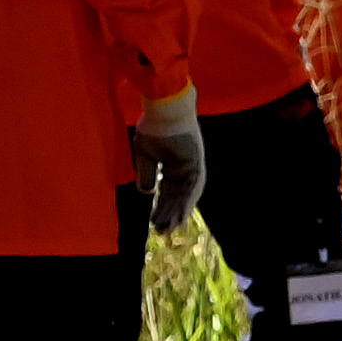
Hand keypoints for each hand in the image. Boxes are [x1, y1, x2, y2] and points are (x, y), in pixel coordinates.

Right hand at [136, 102, 208, 237]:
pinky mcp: (196, 163)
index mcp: (173, 164)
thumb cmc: (153, 126)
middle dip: (169, 214)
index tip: (154, 222)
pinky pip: (193, 187)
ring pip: (186, 195)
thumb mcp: (145, 154)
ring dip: (178, 213)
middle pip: (177, 196)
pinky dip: (187, 202)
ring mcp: (193, 166)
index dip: (161, 207)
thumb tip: (146, 192)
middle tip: (162, 232)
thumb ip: (147, 173)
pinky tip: (180, 216)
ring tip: (169, 230)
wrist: (164, 108)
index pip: (167, 191)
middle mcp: (185, 167)